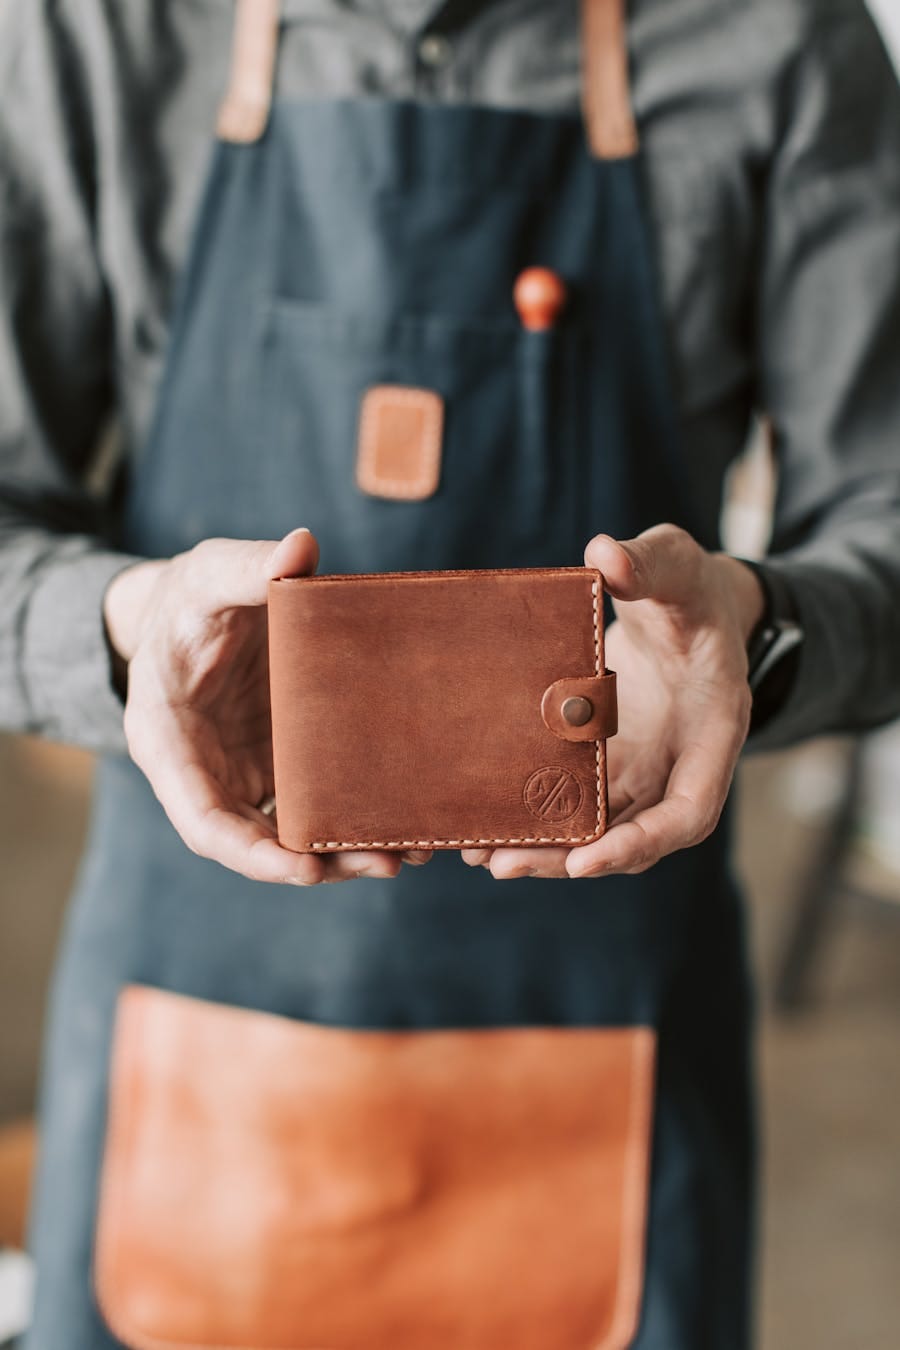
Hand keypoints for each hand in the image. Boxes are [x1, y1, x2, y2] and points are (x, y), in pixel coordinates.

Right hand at [104, 529, 428, 883]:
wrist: (193, 609)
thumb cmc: (190, 597)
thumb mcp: (209, 575)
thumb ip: (248, 566)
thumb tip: (300, 548)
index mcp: (170, 742)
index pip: (204, 821)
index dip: (251, 853)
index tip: (303, 869)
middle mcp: (208, 773)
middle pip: (256, 842)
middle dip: (316, 864)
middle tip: (384, 864)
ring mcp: (246, 773)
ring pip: (291, 832)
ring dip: (344, 851)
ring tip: (409, 852)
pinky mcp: (281, 764)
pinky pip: (315, 802)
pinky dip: (353, 817)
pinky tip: (405, 822)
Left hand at [461, 524, 764, 879]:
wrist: (686, 606)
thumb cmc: (690, 588)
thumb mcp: (678, 564)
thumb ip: (649, 562)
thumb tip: (605, 554)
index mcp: (712, 729)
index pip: (689, 811)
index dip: (642, 842)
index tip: (586, 859)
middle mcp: (678, 764)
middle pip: (632, 836)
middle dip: (571, 858)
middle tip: (502, 863)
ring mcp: (642, 768)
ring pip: (599, 829)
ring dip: (544, 848)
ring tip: (478, 853)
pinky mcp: (608, 762)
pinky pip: (575, 802)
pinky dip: (536, 818)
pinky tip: (483, 825)